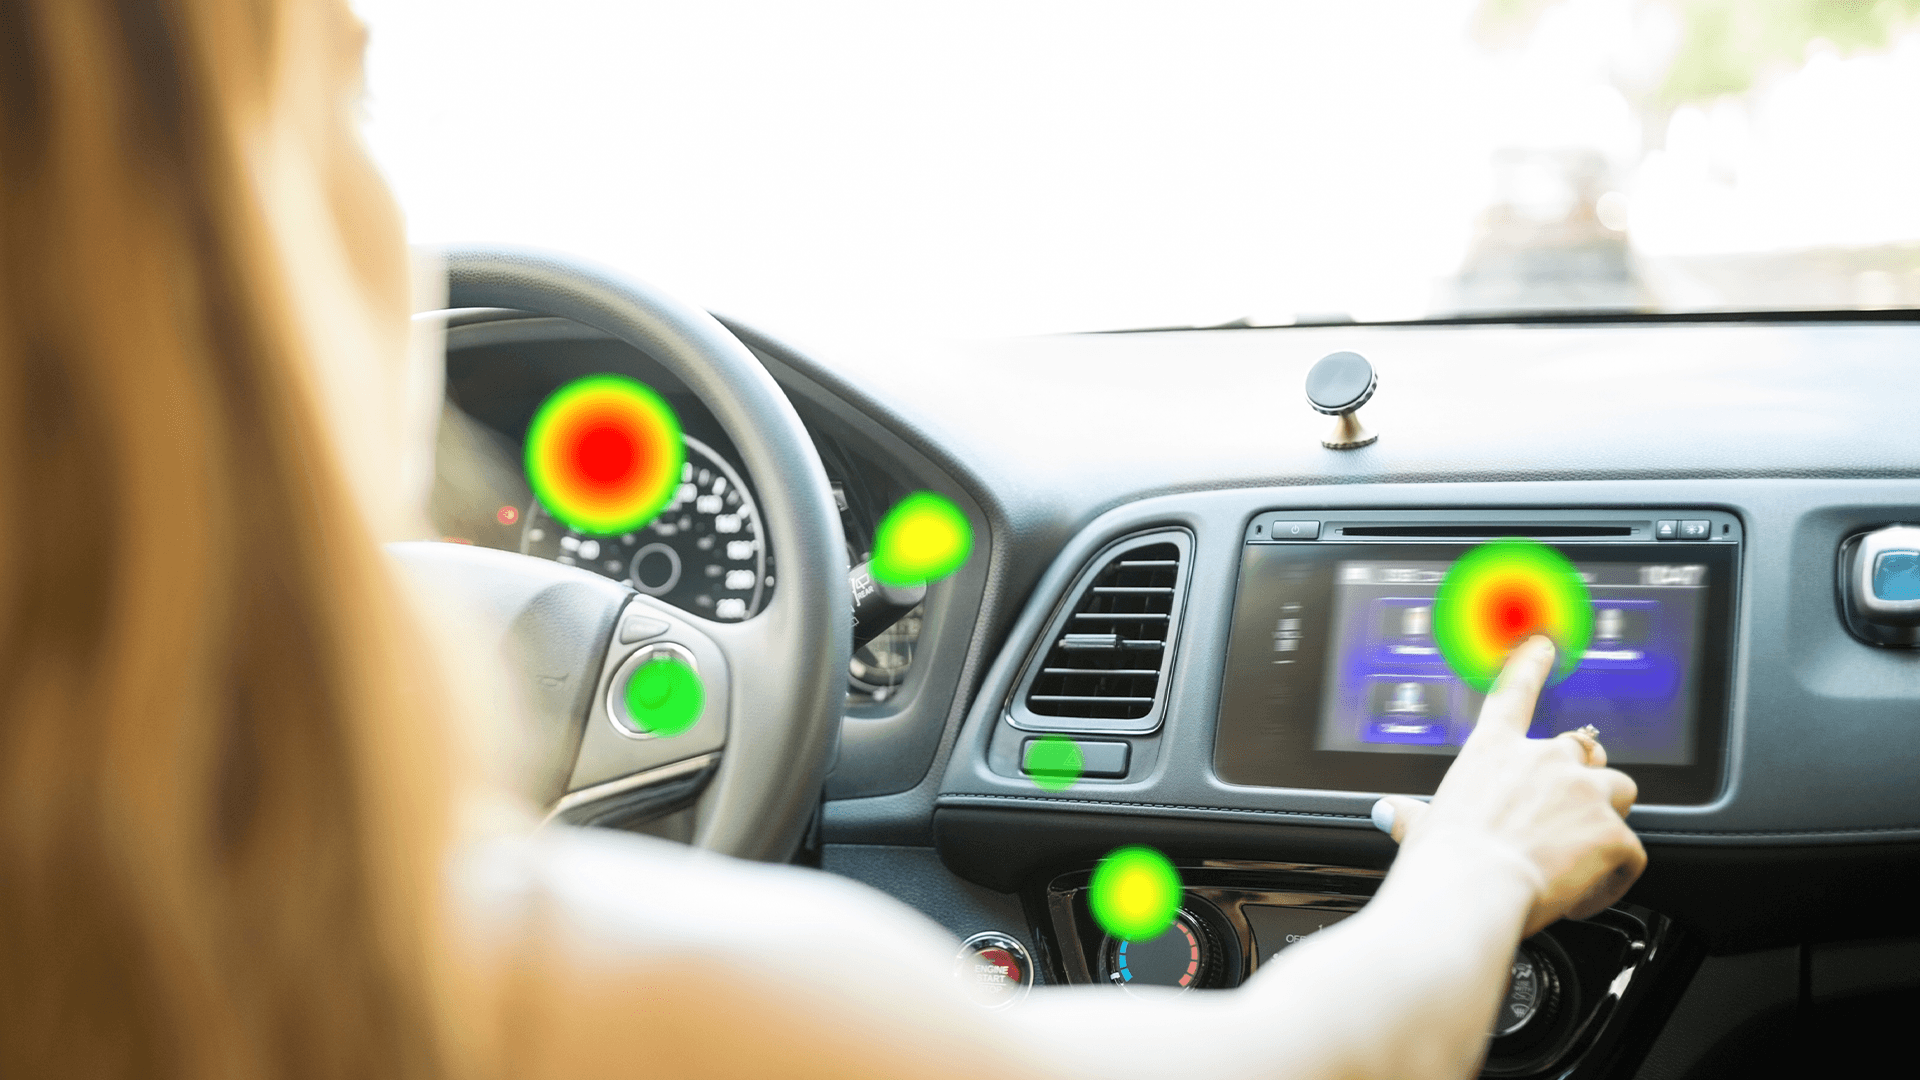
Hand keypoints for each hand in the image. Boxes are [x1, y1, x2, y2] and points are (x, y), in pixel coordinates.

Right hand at [1375, 636, 1646, 935]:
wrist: (1471, 890)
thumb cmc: (1442, 860)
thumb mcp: (1420, 828)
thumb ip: (1411, 815)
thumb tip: (1390, 812)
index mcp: (1493, 751)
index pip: (1514, 693)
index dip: (1530, 664)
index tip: (1543, 644)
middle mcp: (1543, 760)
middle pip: (1584, 751)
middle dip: (1584, 777)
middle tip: (1569, 813)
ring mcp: (1583, 792)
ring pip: (1620, 792)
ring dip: (1609, 820)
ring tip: (1583, 857)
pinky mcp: (1612, 832)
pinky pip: (1631, 851)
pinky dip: (1614, 875)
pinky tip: (1586, 892)